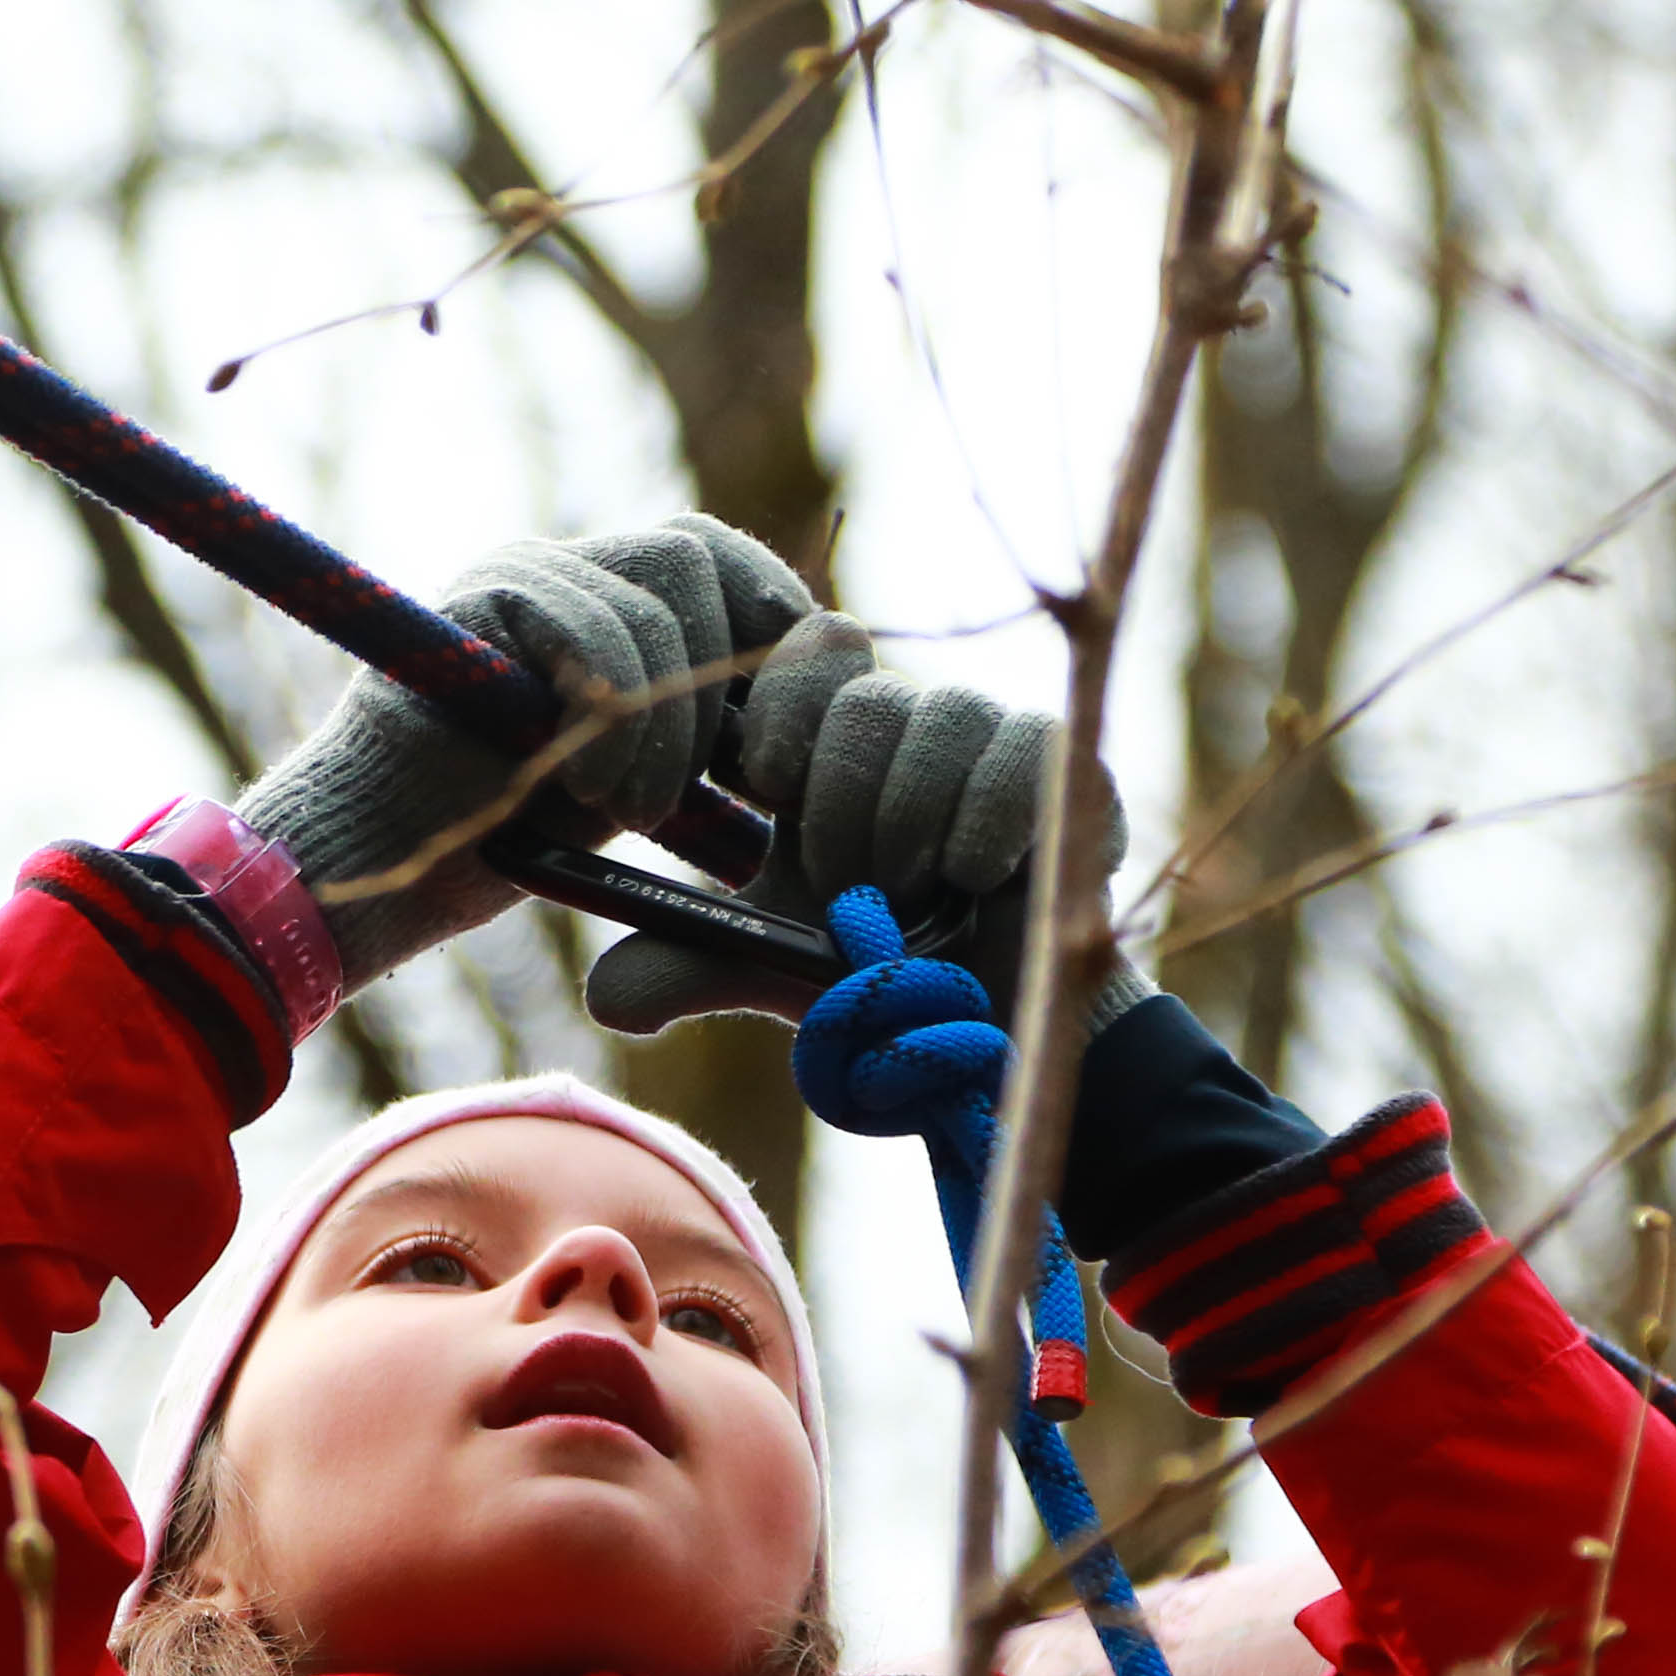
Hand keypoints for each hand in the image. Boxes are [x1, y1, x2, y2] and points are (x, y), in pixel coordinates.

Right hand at [235, 517, 819, 987]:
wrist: (381, 866)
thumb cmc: (501, 844)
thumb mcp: (632, 782)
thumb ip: (697, 732)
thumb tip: (796, 717)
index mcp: (605, 598)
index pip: (720, 559)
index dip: (773, 621)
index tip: (785, 729)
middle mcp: (561, 565)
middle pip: (698, 555)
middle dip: (725, 679)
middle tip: (713, 784)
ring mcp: (517, 572)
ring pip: (656, 601)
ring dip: (669, 726)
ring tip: (635, 811)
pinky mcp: (480, 596)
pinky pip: (592, 630)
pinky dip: (615, 722)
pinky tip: (590, 790)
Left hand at [582, 617, 1126, 1032]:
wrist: (987, 1031)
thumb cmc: (877, 979)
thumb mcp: (770, 965)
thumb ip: (688, 961)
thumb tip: (604, 999)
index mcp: (836, 743)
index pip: (813, 644)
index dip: (783, 707)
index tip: (769, 789)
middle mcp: (914, 720)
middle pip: (864, 693)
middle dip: (842, 800)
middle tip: (850, 883)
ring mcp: (996, 735)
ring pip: (941, 715)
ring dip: (910, 821)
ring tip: (912, 896)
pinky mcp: (1071, 769)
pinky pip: (1025, 752)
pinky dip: (987, 823)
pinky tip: (977, 880)